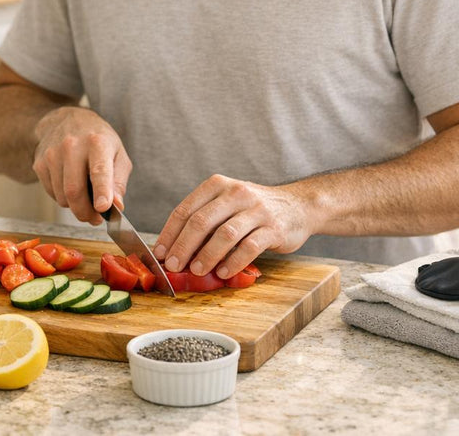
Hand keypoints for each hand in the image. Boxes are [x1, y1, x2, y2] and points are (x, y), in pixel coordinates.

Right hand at [32, 106, 132, 224]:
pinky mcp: (39, 163)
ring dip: (75, 206)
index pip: (99, 170)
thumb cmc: (97, 140)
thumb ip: (119, 182)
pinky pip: (52, 193)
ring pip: (62, 197)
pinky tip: (70, 184)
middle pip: (74, 191)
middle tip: (95, 219)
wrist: (66, 121)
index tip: (103, 208)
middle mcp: (72, 146)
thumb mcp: (118, 154)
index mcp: (97, 142)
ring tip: (84, 197)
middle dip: (85, 213)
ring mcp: (52, 154)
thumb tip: (116, 205)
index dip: (101, 191)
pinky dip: (63, 198)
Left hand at [151, 174, 312, 278]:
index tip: (160, 253)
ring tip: (196, 271)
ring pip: (225, 234)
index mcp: (217, 185)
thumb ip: (205, 221)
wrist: (298, 206)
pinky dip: (233, 262)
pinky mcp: (274, 228)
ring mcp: (257, 210)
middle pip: (202, 221)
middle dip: (184, 246)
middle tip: (174, 266)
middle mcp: (236, 193)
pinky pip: (249, 247)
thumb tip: (174, 250)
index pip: (186, 209)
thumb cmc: (253, 209)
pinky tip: (222, 273)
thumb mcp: (227, 204)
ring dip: (207, 255)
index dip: (170, 233)